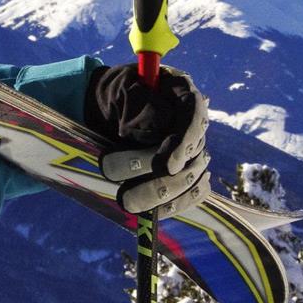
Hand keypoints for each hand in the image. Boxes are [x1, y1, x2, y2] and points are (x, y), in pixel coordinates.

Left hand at [86, 65, 211, 219]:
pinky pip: (191, 192)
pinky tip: (153, 213)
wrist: (107, 110)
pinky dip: (174, 205)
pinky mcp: (186, 170)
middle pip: (192, 155)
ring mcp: (192, 149)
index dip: (185, 143)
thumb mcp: (121, 89)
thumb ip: (139, 104)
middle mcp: (192, 123)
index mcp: (182, 93)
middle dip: (160, 180)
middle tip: (126, 194)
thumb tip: (160, 126)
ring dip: (161, 197)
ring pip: (190, 178)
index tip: (167, 166)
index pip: (195, 116)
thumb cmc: (115, 95)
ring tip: (126, 203)